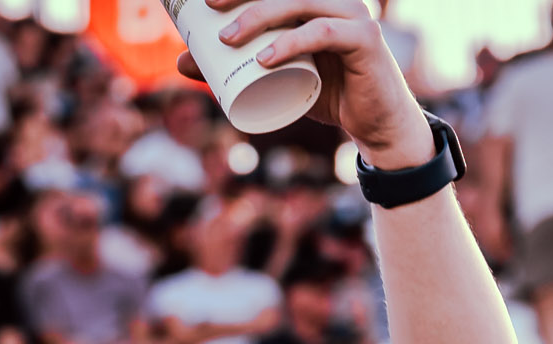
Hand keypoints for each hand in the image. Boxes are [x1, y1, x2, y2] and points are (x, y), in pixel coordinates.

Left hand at [186, 0, 433, 167]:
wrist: (371, 122)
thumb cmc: (322, 92)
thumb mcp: (272, 78)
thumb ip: (231, 68)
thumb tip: (181, 61)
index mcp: (316, 2)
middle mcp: (336, 0)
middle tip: (211, 8)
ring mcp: (353, 16)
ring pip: (302, 4)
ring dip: (262, 16)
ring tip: (227, 39)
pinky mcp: (365, 40)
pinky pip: (325, 34)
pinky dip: (292, 42)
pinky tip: (265, 57)